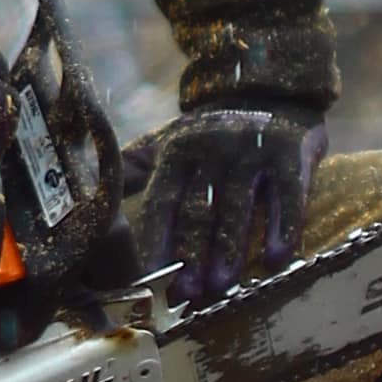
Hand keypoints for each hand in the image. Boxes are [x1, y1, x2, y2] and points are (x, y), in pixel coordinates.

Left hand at [129, 99, 325, 307]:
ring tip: (223, 286)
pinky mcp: (289, 153)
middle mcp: (211, 151)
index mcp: (177, 153)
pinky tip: (276, 259)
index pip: (162, 203)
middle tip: (187, 294)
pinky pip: (288, 195)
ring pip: (239, 207)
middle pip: (199, 211)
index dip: (157, 243)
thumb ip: (134, 170)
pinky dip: (283, 228)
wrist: (267, 87)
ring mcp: (251, 151)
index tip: (152, 281)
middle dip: (191, 256)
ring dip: (230, 250)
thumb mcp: (168, 142)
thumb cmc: (210, 131)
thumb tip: (92, 201)